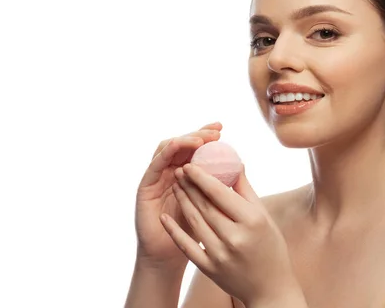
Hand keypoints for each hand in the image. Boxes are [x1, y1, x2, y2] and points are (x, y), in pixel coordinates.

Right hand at [133, 122, 221, 270]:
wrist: (170, 256)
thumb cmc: (194, 231)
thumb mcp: (211, 205)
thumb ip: (220, 186)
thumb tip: (240, 164)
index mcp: (185, 173)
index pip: (194, 147)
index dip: (206, 136)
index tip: (221, 129)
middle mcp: (169, 171)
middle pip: (181, 144)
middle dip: (197, 134)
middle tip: (213, 131)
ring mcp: (156, 177)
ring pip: (167, 149)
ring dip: (183, 141)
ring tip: (199, 140)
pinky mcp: (144, 187)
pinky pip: (154, 166)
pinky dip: (166, 155)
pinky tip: (179, 150)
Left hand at [160, 163, 300, 305]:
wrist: (270, 289)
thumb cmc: (271, 247)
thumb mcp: (264, 216)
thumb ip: (246, 190)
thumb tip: (234, 162)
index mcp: (251, 221)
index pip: (220, 194)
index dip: (202, 177)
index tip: (190, 164)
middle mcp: (235, 238)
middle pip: (205, 206)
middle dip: (189, 185)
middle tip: (179, 170)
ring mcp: (220, 255)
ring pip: (194, 222)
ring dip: (182, 201)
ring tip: (175, 185)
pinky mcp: (209, 269)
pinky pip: (186, 247)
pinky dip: (174, 231)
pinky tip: (164, 217)